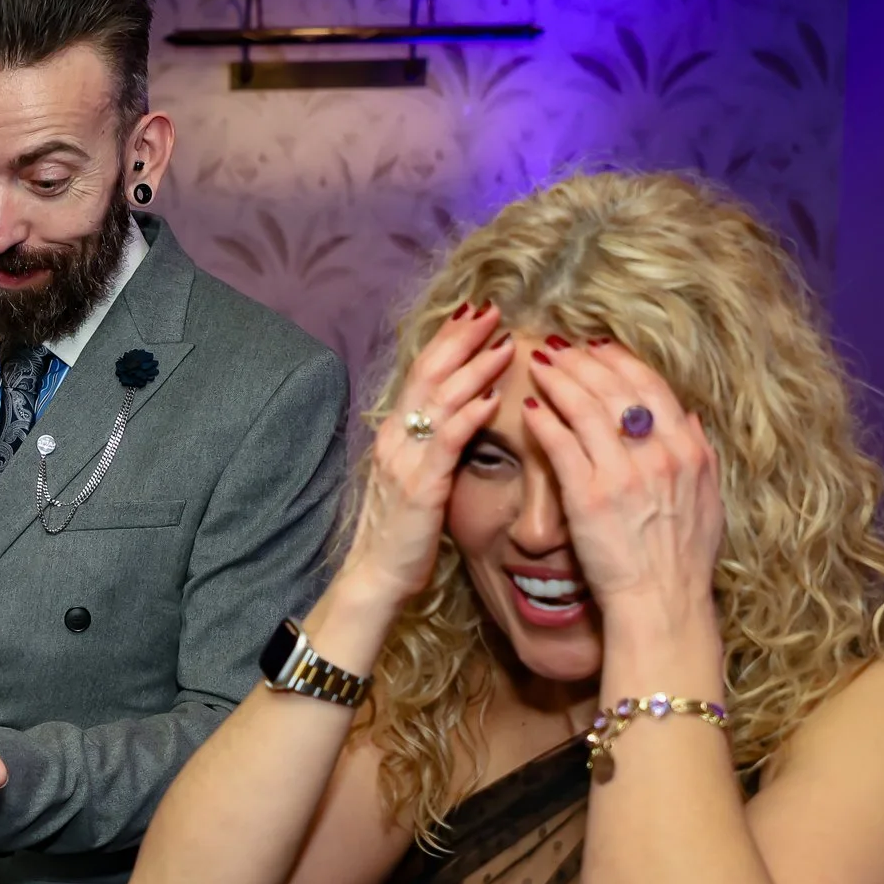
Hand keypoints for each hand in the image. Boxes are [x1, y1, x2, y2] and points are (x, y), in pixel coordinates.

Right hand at [339, 303, 514, 601]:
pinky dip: (468, 416)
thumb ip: (434, 440)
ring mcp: (404, 460)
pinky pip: (445, 443)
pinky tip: (491, 399)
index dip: (448, 338)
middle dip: (462, 338)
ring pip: (439, 401)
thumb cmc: (405, 527)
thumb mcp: (418, 473)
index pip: (422, 370)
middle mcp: (395, 437)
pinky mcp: (420, 487)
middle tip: (493, 309)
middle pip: (428, 373)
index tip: (476, 311)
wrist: (379, 573)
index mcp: (395, 431)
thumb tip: (464, 409)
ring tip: (504, 344)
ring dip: (474, 369)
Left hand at [520, 341, 723, 631]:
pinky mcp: (588, 497)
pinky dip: (544, 421)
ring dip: (559, 379)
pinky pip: (561, 445)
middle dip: (583, 360)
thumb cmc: (683, 559)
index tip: (598, 347)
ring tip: (539, 364)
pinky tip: (529, 408)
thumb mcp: (709, 500)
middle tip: (559, 346)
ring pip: (585, 407)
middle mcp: (658, 455)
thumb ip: (700, 454)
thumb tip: (688, 418)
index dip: (619, 360)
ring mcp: (622, 474)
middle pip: (614, 388)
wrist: (662, 601)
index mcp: (687, 450)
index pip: (650, 387)